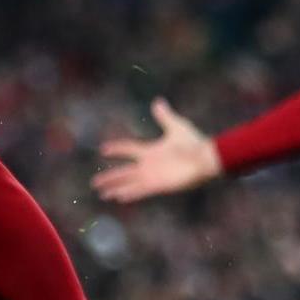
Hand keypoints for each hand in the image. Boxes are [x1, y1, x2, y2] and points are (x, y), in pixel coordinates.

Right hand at [94, 97, 222, 203]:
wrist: (205, 158)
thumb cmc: (194, 143)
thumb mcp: (176, 127)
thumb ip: (165, 116)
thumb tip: (157, 101)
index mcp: (151, 151)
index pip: (128, 149)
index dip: (116, 149)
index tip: (103, 150)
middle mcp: (148, 165)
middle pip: (124, 172)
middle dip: (109, 177)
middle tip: (94, 182)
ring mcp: (152, 177)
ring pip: (129, 183)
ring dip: (115, 188)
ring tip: (102, 194)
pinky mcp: (159, 186)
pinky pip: (140, 191)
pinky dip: (129, 194)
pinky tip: (118, 198)